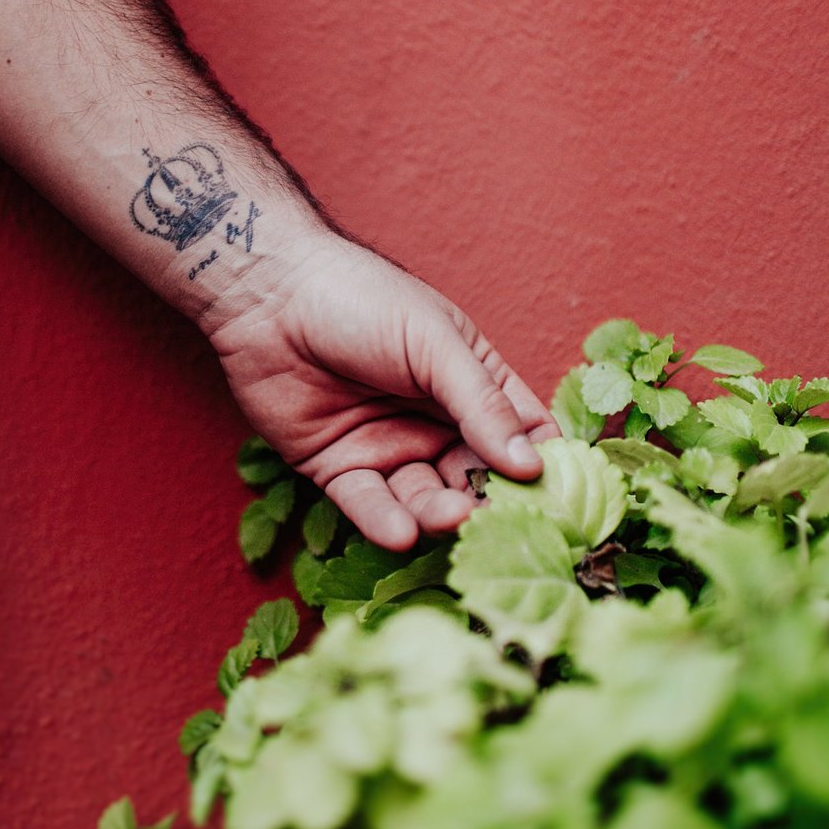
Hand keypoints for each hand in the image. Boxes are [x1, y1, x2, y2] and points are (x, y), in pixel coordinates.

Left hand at [207, 234, 559, 549]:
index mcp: (471, 381)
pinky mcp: (340, 469)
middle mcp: (436, 421)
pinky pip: (369, 506)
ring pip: (425, 497)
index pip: (523, 432)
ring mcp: (389, 447)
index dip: (542, 465)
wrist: (269, 296)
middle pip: (477, 476)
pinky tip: (401, 532)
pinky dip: (385, 522)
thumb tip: (531, 464)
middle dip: (488, 501)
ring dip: (439, 512)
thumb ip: (481, 402)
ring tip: (449, 516)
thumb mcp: (433, 342)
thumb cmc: (359, 299)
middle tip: (499, 524)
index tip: (560, 500)